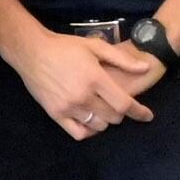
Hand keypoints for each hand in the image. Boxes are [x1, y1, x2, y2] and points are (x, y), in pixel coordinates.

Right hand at [13, 23, 159, 139]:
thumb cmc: (65, 47)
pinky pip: (78, 133)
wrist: (32, 51)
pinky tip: (89, 121)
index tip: (147, 116)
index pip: (124, 104)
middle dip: (120, 112)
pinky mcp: (56, 114)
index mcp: (95, 79)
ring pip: (98, 126)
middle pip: (113, 117)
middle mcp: (83, 96)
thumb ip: (122, 59)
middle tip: (116, 103)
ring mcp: (68, 107)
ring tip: (101, 110)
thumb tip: (146, 68)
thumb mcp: (95, 46)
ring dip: (105, 120)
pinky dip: (88, 131)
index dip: (139, 112)